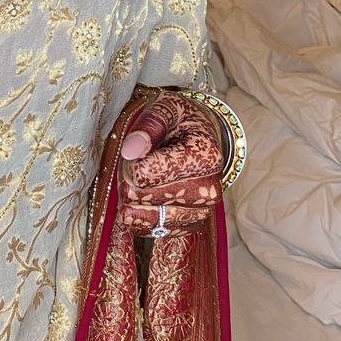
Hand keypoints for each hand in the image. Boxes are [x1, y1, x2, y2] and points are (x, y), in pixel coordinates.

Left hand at [119, 89, 222, 235]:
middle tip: (132, 166)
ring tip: (135, 182)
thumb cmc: (180, 121)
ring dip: (133, 202)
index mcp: (206, 157)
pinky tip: (137, 202)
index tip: (133, 153)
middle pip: (148, 197)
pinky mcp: (191, 225)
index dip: (131, 164)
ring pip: (152, 218)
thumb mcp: (166, 108)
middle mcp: (210, 189)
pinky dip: (139, 218)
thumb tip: (130, 151)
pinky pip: (156, 232)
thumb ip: (148, 126)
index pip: (150, 173)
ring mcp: (202, 210)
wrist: (199, 137)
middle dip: (129, 182)